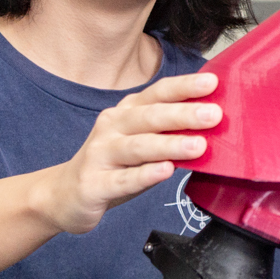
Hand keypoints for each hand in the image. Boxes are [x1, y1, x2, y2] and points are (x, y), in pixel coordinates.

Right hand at [35, 73, 220, 235]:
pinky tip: (165, 171)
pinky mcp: (93, 184)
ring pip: (137, 146)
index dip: (184, 87)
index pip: (158, 93)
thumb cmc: (114, 165)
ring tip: (198, 146)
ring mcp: (100, 154)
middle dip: (183, 114)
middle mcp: (112, 127)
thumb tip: (215, 124)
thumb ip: (170, 132)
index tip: (212, 83)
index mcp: (127, 112)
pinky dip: (144, 175)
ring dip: (169, 144)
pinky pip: (122, 179)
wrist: (63, 195)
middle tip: (213, 114)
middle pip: (150, 116)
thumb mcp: (141, 141)